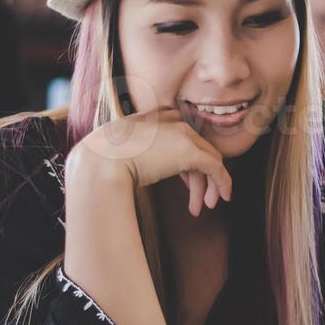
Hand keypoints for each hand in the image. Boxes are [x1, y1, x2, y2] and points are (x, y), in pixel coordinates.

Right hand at [69, 107, 232, 216]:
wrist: (100, 160)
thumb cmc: (104, 158)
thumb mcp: (123, 148)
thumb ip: (140, 150)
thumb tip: (148, 166)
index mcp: (157, 116)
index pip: (184, 136)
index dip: (188, 162)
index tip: (188, 181)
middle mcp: (173, 121)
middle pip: (198, 149)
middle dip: (202, 178)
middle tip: (203, 201)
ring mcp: (183, 134)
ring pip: (209, 160)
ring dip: (209, 186)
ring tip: (203, 207)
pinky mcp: (190, 151)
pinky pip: (216, 167)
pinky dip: (223, 182)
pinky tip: (224, 197)